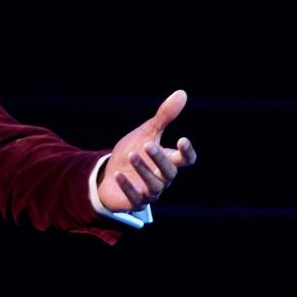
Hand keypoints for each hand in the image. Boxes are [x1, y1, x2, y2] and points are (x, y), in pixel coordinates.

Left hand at [96, 90, 197, 212]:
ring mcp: (150, 192)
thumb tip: (182, 93)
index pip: (186, 160)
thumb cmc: (134, 150)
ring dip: (143, 170)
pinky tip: (117, 174)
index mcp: (169, 161)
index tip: (182, 139)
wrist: (110, 172)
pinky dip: (127, 186)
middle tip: (147, 144)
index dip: (186, 152)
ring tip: (131, 154)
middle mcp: (163, 178)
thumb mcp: (147, 132)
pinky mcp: (135, 202)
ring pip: (154, 186)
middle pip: (169, 172)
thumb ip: (164, 116)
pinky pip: (134, 197)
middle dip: (159, 158)